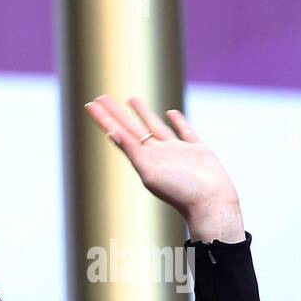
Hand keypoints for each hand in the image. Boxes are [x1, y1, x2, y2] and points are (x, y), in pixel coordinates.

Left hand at [83, 94, 243, 240]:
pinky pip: (184, 131)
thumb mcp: (150, 172)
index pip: (119, 134)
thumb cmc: (180, 192)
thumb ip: (133, 152)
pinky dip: (178, 121)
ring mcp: (177, 151)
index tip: (89, 104)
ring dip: (143, 113)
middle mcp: (157, 154)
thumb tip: (111, 133)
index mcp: (143, 160)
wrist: (210, 203)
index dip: (104, 119)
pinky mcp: (197, 150)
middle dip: (116, 113)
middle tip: (101, 97)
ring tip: (130, 99)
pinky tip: (170, 113)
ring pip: (155, 126)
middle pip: (132, 127)